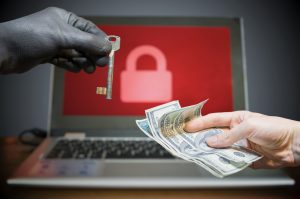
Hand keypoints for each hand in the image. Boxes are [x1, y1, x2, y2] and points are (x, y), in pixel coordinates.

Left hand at [0, 7, 110, 73]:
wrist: (5, 51)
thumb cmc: (31, 36)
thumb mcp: (63, 37)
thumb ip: (88, 42)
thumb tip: (108, 47)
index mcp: (65, 18)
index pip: (89, 29)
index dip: (100, 41)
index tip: (108, 53)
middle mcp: (61, 30)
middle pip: (84, 43)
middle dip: (92, 53)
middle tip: (99, 64)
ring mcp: (54, 43)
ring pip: (76, 53)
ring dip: (83, 61)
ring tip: (87, 69)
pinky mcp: (48, 55)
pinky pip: (66, 60)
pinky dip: (71, 65)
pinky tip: (74, 69)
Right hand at [185, 111, 299, 168]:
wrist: (294, 145)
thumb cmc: (275, 128)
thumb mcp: (249, 126)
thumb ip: (229, 134)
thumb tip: (211, 142)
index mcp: (236, 119)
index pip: (214, 120)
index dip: (199, 122)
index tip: (187, 127)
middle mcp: (236, 132)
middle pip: (214, 135)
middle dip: (201, 138)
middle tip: (188, 142)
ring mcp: (240, 145)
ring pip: (220, 149)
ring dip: (211, 151)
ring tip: (198, 153)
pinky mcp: (245, 158)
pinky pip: (230, 160)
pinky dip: (222, 162)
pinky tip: (216, 162)